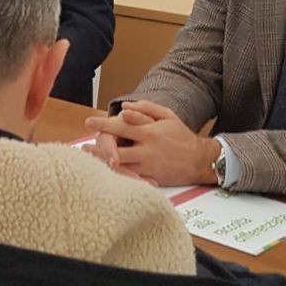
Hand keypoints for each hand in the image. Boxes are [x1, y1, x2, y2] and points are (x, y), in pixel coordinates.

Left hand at [83, 100, 217, 186]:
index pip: (121, 126)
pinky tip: (105, 170)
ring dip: (102, 161)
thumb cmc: (182, 136)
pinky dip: (116, 174)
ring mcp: (147, 165)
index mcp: (149, 132)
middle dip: (98, 148)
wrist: (200, 160)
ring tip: (89, 157)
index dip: (103, 123)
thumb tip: (124, 107)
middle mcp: (146, 149)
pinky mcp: (150, 178)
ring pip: (120, 166)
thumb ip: (146, 108)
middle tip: (85, 146)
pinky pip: (129, 177)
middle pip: (116, 149)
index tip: (88, 121)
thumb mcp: (168, 116)